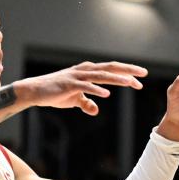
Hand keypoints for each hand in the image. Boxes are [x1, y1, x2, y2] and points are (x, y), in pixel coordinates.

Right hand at [18, 61, 146, 115]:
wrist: (34, 91)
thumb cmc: (55, 93)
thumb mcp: (74, 100)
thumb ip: (86, 103)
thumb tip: (96, 110)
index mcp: (88, 72)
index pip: (111, 71)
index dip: (126, 74)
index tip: (140, 81)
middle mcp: (84, 70)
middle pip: (110, 68)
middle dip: (128, 71)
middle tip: (143, 74)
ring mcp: (77, 76)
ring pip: (101, 76)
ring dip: (116, 79)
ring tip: (130, 83)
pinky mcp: (68, 84)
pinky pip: (85, 87)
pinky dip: (96, 89)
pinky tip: (106, 94)